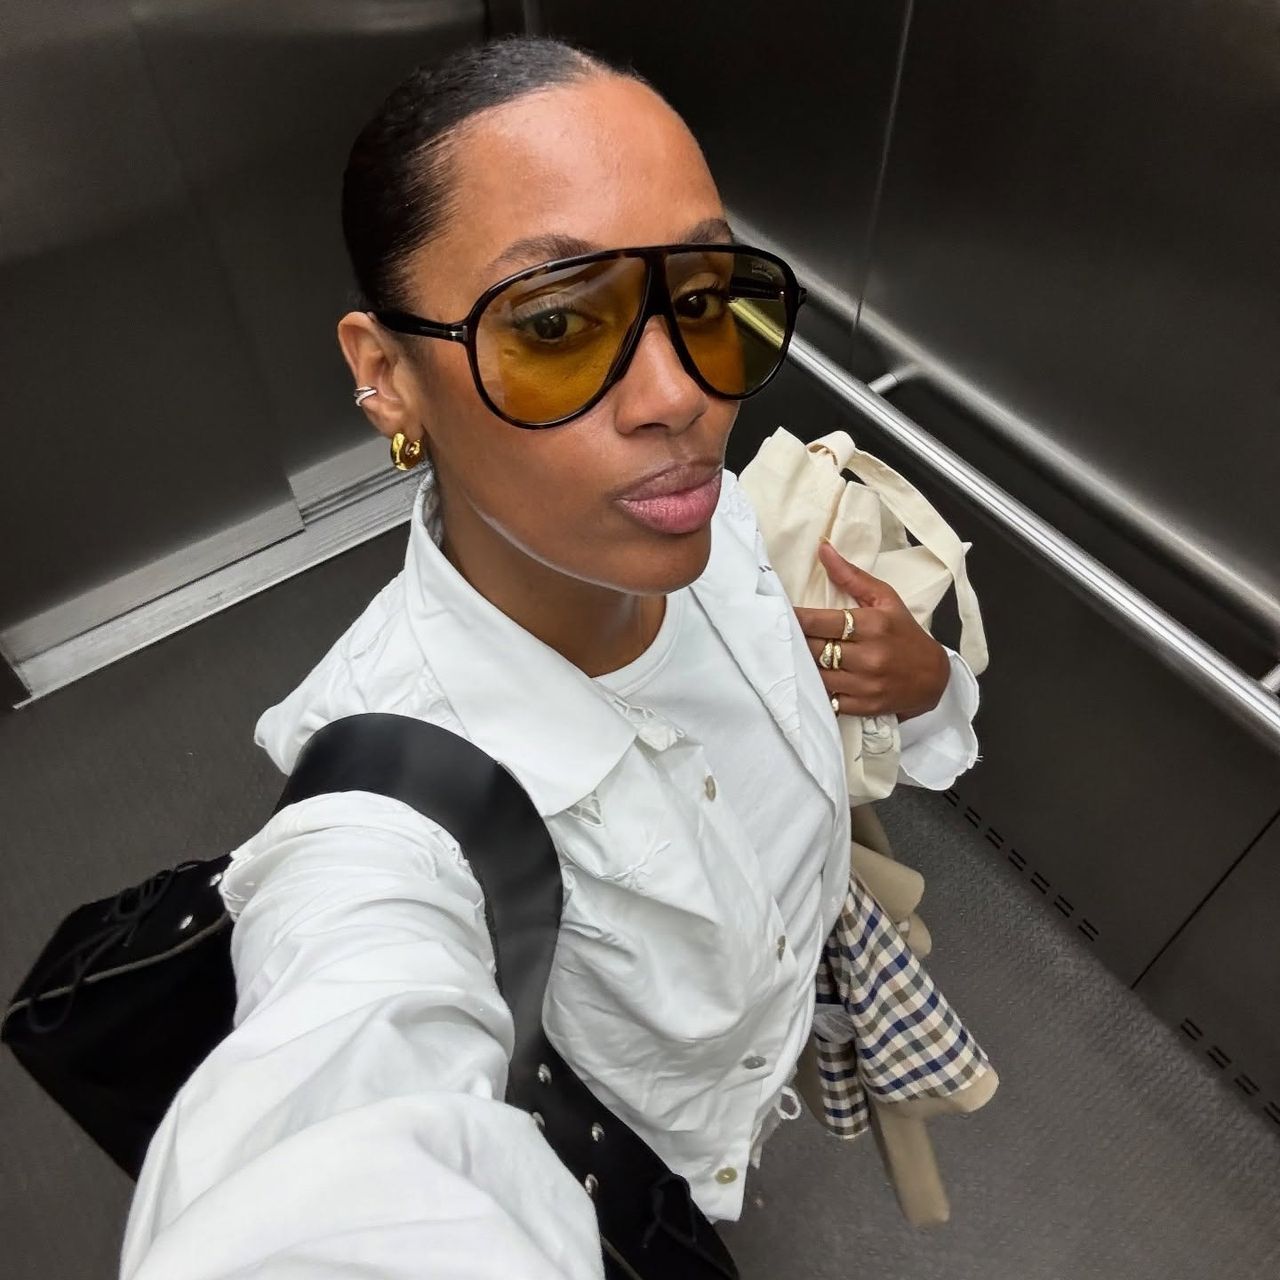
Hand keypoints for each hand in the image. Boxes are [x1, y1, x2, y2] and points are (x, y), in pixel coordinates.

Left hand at [794, 540, 950, 719]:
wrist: (933, 678)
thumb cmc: (904, 632)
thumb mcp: (885, 599)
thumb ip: (851, 575)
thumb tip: (822, 548)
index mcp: (872, 624)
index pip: (821, 621)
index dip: (795, 618)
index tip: (777, 612)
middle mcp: (869, 656)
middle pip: (814, 648)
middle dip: (794, 641)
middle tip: (775, 633)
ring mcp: (865, 684)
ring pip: (816, 676)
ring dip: (801, 666)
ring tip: (789, 655)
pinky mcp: (863, 706)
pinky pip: (827, 699)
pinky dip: (815, 690)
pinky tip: (808, 680)